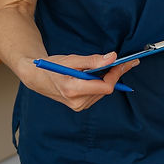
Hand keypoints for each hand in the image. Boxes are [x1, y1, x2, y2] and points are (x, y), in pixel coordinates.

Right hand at [20, 52, 138, 111]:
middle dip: (115, 74)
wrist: (37, 78)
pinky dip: (100, 83)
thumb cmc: (53, 67)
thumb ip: (93, 60)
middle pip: (106, 89)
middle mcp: (78, 102)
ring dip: (108, 78)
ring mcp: (79, 106)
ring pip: (103, 91)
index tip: (125, 62)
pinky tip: (97, 75)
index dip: (116, 74)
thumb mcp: (72, 60)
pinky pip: (97, 93)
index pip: (105, 86)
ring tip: (106, 66)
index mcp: (74, 90)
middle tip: (125, 61)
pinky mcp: (80, 106)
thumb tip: (112, 57)